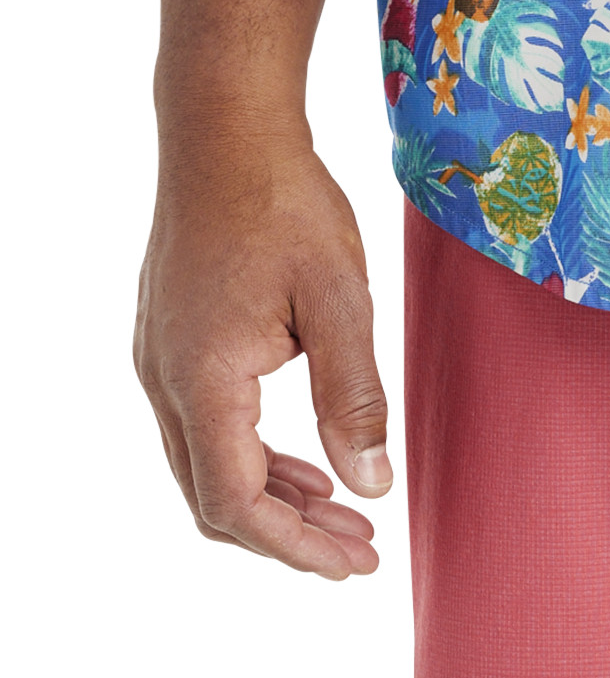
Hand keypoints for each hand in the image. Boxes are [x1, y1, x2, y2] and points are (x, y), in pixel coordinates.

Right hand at [134, 132, 391, 575]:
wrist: (224, 128)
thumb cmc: (284, 201)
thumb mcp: (339, 297)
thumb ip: (354, 394)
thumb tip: (372, 483)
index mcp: (203, 381)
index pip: (236, 504)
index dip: (295, 545)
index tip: (354, 560)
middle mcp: (165, 381)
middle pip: (215, 498)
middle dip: (288, 534)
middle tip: (358, 548)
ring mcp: (159, 360)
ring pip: (206, 463)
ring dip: (272, 495)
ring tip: (341, 509)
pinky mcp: (170, 338)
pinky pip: (203, 425)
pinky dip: (252, 453)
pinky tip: (303, 453)